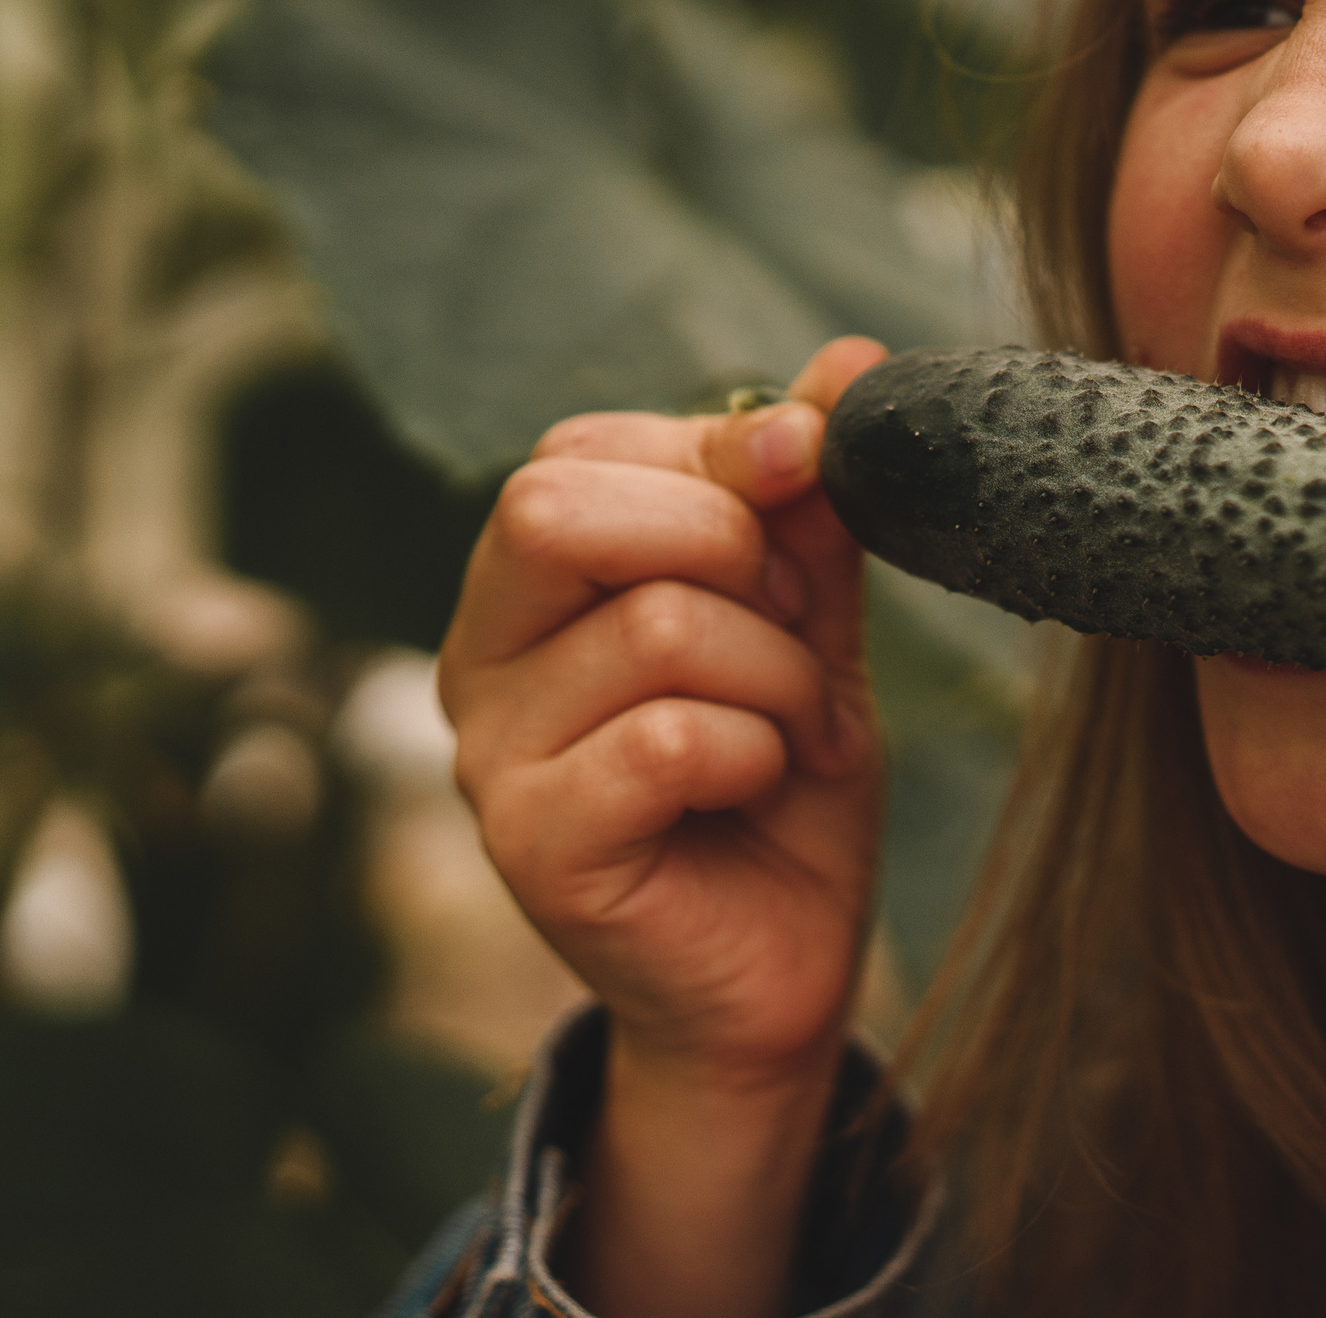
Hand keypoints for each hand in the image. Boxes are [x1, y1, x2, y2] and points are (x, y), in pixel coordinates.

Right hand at [441, 336, 886, 1095]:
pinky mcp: (532, 847)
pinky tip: (761, 789)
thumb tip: (847, 358)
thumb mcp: (808, 622)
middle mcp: (478, 657)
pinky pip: (669, 738)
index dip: (717, 455)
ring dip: (778, 673)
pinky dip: (758, 750)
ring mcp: (490, 757)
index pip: (574, 450)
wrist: (786, 968)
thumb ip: (806, 504)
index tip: (810, 495)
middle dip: (725, 545)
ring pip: (653, 626)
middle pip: (554, 505)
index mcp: (525, 586)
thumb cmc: (782, 786)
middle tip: (795, 629)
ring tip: (798, 733)